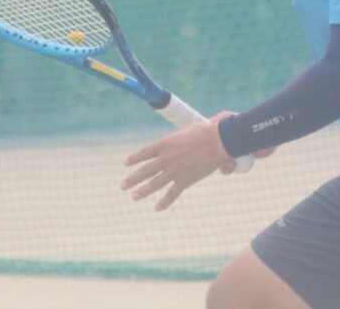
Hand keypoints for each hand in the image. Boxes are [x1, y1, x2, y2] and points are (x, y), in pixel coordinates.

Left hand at [121, 118, 235, 210]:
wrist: (217, 141)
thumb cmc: (205, 131)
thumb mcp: (187, 131)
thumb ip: (181, 139)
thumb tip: (184, 141)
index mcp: (165, 143)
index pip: (145, 153)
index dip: (134, 158)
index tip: (125, 163)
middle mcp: (166, 158)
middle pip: (145, 171)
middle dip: (132, 179)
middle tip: (122, 186)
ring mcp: (174, 170)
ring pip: (154, 184)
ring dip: (143, 191)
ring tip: (133, 197)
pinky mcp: (185, 180)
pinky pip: (172, 194)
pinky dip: (165, 202)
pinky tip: (157, 208)